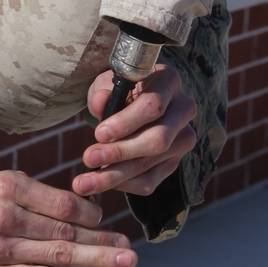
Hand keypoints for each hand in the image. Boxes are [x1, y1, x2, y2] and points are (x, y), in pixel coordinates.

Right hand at [0, 171, 135, 266]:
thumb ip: (34, 194)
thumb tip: (78, 208)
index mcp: (9, 188)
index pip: (63, 203)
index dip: (90, 212)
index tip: (102, 218)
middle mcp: (6, 217)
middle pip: (66, 229)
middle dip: (102, 238)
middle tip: (128, 246)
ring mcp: (2, 249)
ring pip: (59, 254)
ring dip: (97, 259)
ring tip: (124, 260)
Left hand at [73, 64, 195, 198]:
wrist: (130, 104)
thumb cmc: (117, 91)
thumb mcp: (105, 84)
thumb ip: (102, 93)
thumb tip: (101, 101)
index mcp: (168, 82)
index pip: (154, 105)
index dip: (126, 122)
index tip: (99, 133)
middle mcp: (183, 110)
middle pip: (158, 139)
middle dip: (120, 152)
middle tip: (89, 158)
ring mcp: (182, 139)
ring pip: (152, 163)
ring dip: (115, 175)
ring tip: (85, 182)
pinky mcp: (173, 162)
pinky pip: (150, 180)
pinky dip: (123, 184)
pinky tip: (101, 182)